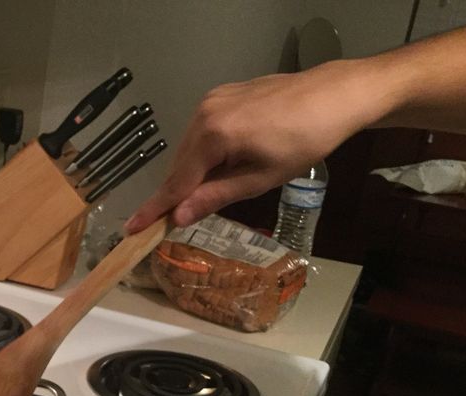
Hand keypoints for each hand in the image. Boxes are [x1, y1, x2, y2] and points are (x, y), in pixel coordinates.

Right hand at [125, 59, 380, 232]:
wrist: (334, 96)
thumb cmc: (304, 142)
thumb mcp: (260, 179)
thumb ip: (215, 196)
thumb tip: (178, 217)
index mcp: (213, 136)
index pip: (176, 183)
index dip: (155, 209)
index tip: (131, 229)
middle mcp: (203, 114)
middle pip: (180, 165)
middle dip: (175, 194)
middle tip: (168, 222)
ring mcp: (211, 100)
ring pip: (190, 149)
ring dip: (193, 173)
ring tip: (209, 191)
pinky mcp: (222, 94)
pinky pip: (202, 133)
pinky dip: (204, 153)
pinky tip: (220, 164)